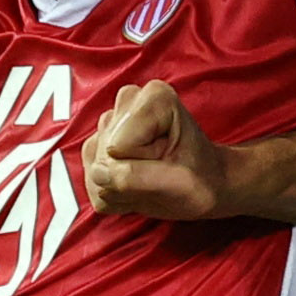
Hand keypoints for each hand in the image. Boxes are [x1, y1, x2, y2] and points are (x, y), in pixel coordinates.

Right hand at [82, 80, 250, 221]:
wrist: (204, 185)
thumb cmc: (201, 179)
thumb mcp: (179, 183)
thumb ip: (136, 177)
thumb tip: (98, 174)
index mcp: (154, 98)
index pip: (119, 145)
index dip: (142, 165)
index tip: (169, 163)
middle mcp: (128, 104)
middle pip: (105, 155)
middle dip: (129, 177)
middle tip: (159, 176)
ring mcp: (109, 126)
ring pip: (95, 168)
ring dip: (121, 188)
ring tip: (149, 181)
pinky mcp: (97, 148)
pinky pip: (91, 183)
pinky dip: (114, 196)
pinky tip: (137, 187)